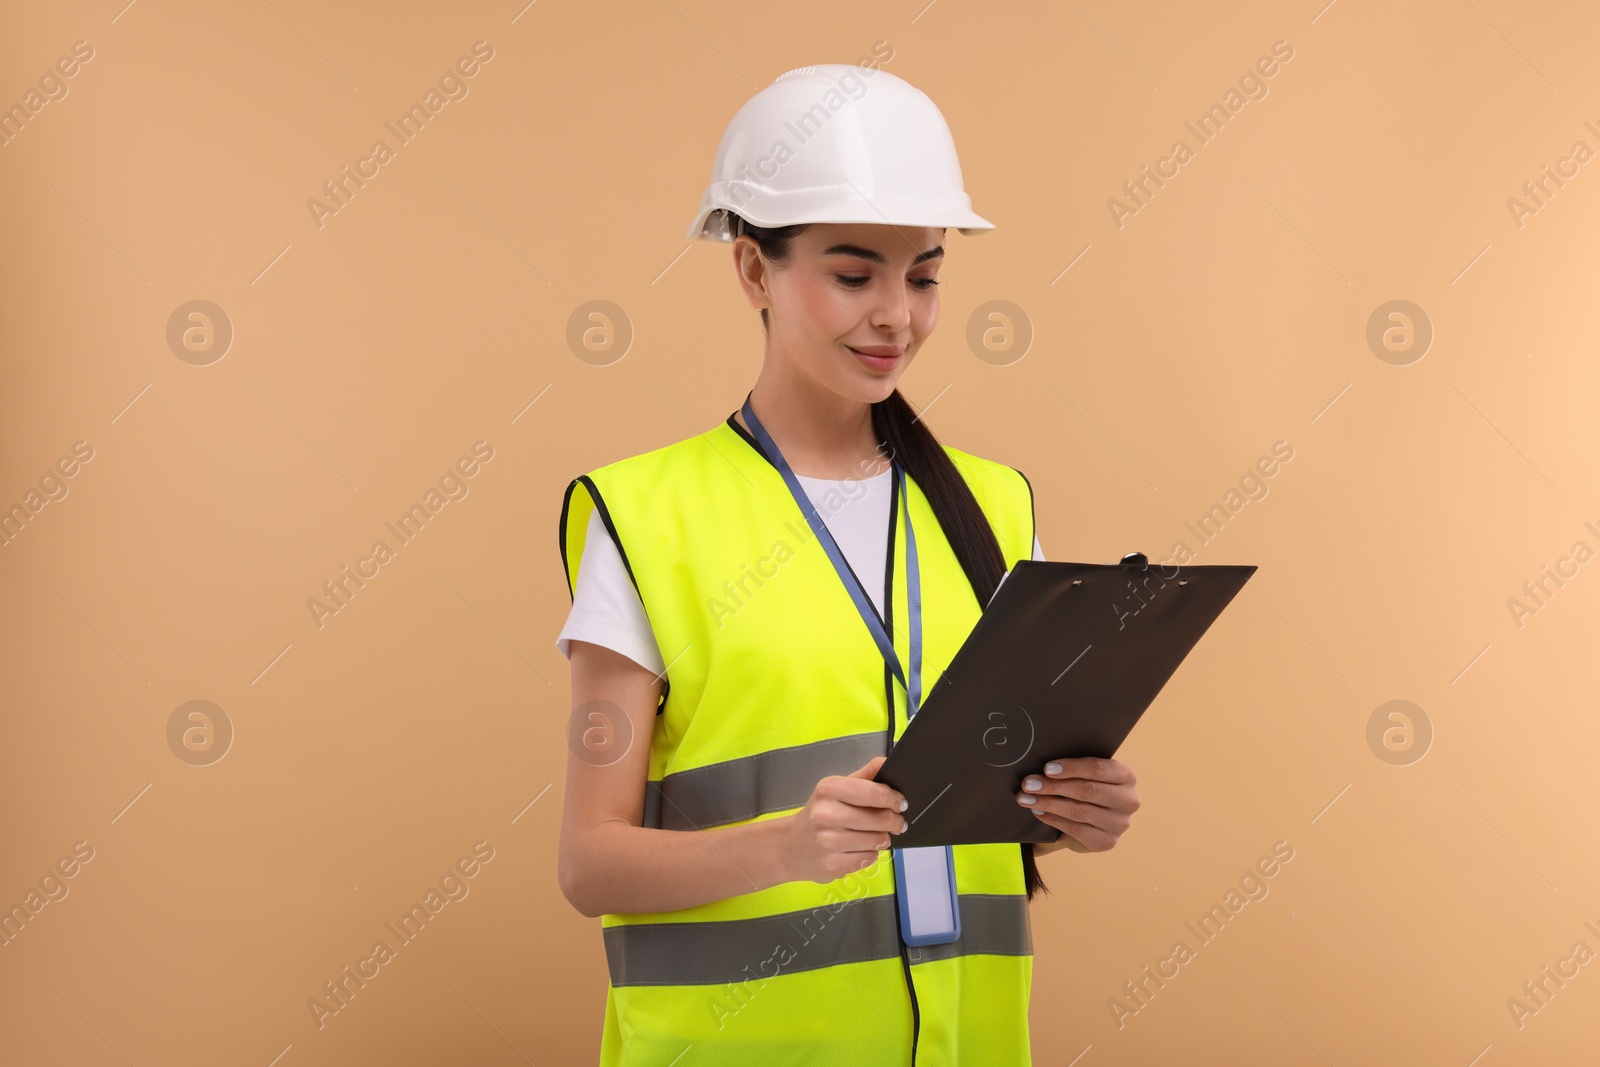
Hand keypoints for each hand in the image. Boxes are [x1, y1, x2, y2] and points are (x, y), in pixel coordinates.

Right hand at [786, 756, 907, 882]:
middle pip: (881, 819)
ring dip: (882, 839)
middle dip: (895, 822)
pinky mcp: (832, 865)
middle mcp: (825, 814)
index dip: (894, 799)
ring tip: (875, 835)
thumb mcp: (837, 788)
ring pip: (878, 841)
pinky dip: (870, 854)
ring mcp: (827, 842)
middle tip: (897, 822)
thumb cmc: (820, 813)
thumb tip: (888, 762)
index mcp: (829, 789)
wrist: (791, 846)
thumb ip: (864, 775)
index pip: (876, 793)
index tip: (900, 803)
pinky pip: (869, 858)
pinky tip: (860, 848)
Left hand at [1017, 757, 1139, 854]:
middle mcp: (1129, 800)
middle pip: (1086, 790)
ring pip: (1078, 811)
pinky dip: (1053, 819)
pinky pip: (1076, 829)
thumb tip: (1043, 767)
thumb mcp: (1087, 774)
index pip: (1098, 769)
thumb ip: (1075, 768)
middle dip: (1052, 786)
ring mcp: (1120, 824)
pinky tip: (1039, 812)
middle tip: (1028, 784)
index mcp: (1127, 776)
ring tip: (1026, 798)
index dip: (1071, 768)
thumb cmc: (1087, 787)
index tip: (1047, 768)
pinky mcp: (1107, 842)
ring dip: (1048, 803)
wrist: (1092, 821)